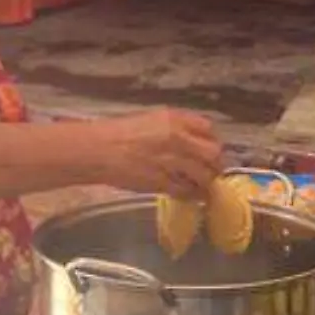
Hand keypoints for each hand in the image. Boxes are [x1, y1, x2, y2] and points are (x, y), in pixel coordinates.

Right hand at [89, 109, 222, 198]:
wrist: (98, 150)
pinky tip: (191, 195)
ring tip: (203, 187)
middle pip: (213, 153)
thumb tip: (194, 140)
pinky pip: (186, 191)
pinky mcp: (162, 182)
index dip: (213, 141)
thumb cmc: (119, 133)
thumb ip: (176, 127)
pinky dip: (192, 195)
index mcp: (174, 119)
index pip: (208, 128)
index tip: (212, 150)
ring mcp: (171, 161)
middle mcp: (177, 138)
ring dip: (206, 182)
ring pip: (203, 175)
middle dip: (216, 164)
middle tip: (213, 171)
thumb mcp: (151, 120)